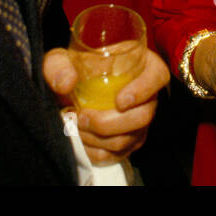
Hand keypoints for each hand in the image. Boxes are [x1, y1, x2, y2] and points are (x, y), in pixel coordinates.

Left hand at [43, 47, 169, 163]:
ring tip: (76, 129)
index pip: (156, 77)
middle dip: (110, 123)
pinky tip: (81, 143)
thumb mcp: (59, 60)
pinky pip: (120, 154)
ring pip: (131, 138)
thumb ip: (58, 66)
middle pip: (143, 115)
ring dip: (101, 139)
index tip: (119, 101)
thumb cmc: (72, 69)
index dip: (143, 90)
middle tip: (82, 118)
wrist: (69, 90)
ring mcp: (139, 120)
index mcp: (142, 66)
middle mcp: (147, 94)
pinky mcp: (129, 140)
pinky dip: (98, 152)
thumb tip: (66, 83)